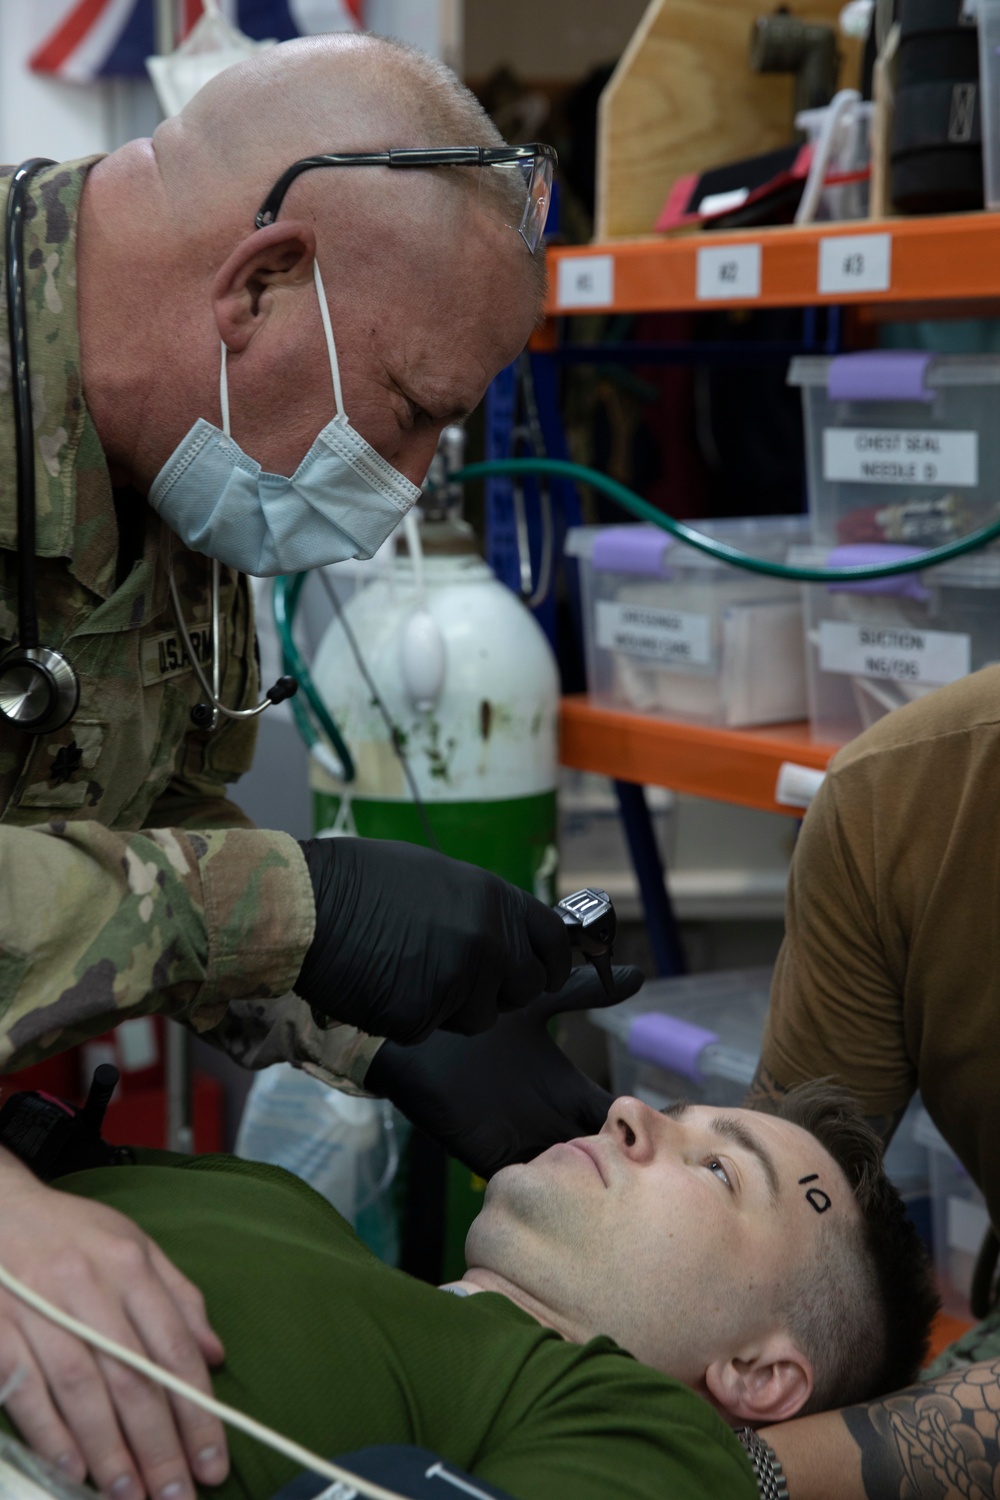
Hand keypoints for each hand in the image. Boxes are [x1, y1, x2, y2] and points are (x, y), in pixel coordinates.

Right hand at [0, 1148, 227, 1499]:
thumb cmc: (72, 1233)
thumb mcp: (135, 1246)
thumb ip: (179, 1298)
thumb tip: (216, 1353)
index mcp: (130, 1266)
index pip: (174, 1348)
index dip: (198, 1411)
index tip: (213, 1461)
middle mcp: (87, 1288)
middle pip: (132, 1378)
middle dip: (160, 1446)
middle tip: (177, 1495)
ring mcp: (38, 1310)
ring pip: (81, 1391)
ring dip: (109, 1451)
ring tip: (131, 1497)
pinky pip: (25, 1389)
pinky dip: (49, 1433)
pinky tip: (72, 1468)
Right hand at [295, 838, 571, 1044]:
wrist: (307, 903)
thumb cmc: (363, 881)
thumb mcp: (441, 878)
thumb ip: (483, 911)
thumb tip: (511, 936)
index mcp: (496, 900)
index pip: (556, 943)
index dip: (553, 963)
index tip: (545, 974)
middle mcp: (487, 941)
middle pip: (524, 990)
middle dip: (498, 992)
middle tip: (456, 976)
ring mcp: (457, 981)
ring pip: (477, 1018)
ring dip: (450, 1007)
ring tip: (404, 970)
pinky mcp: (421, 1016)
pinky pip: (427, 1030)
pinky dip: (405, 1017)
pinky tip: (378, 985)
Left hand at [364, 964, 644, 1177]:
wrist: (420, 1034)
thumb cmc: (477, 1020)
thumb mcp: (535, 1002)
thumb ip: (581, 991)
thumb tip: (635, 974)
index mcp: (568, 1092)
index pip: (615, 1117)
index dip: (642, 1124)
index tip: (668, 1128)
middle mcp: (551, 1121)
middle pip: (600, 1153)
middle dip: (623, 1162)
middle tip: (645, 1162)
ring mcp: (522, 1141)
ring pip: (570, 1174)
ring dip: (588, 1176)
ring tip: (609, 1169)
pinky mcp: (490, 1154)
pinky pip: (528, 1180)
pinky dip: (547, 1182)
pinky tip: (565, 1173)